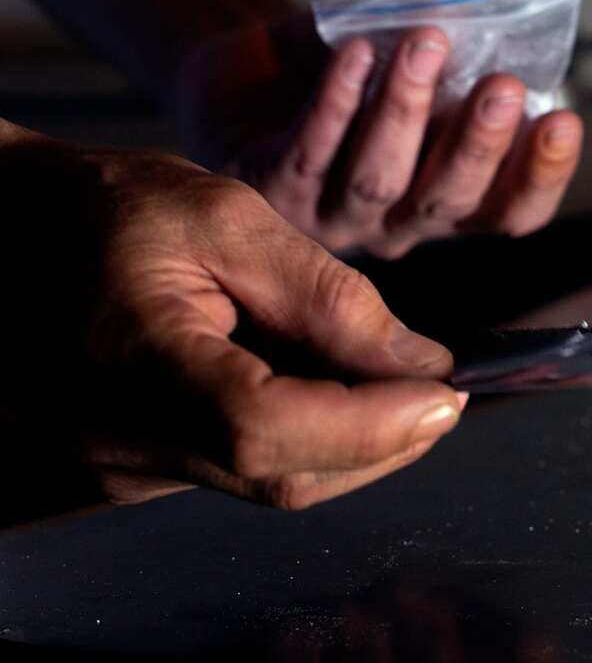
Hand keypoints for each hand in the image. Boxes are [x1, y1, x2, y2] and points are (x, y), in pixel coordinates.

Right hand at [1, 126, 464, 514]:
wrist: (16, 234)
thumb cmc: (114, 210)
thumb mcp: (230, 217)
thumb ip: (330, 296)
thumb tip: (422, 366)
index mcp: (131, 356)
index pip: (264, 428)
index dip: (370, 425)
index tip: (446, 394)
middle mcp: (117, 436)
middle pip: (284, 476)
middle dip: (384, 441)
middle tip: (440, 391)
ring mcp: (123, 465)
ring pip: (274, 484)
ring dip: (356, 443)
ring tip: (389, 382)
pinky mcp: (140, 470)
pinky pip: (247, 473)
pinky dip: (312, 441)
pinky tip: (329, 390)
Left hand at [179, 14, 583, 258]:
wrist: (236, 92)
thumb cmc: (338, 83)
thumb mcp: (406, 80)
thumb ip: (449, 70)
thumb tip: (488, 25)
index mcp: (444, 204)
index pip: (508, 213)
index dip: (540, 177)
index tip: (563, 120)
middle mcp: (396, 225)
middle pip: (449, 201)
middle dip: (480, 143)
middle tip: (504, 86)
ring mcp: (333, 217)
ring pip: (379, 179)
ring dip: (406, 111)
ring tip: (425, 44)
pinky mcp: (273, 193)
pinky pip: (309, 153)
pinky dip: (335, 103)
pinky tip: (355, 54)